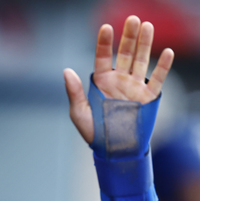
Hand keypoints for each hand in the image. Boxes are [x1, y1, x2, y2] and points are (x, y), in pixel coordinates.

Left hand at [63, 15, 174, 143]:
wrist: (114, 150)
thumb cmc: (94, 132)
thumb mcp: (79, 113)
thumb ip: (74, 92)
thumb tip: (66, 71)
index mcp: (101, 81)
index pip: (102, 56)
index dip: (104, 42)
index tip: (106, 27)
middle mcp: (119, 80)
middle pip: (124, 53)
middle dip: (128, 36)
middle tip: (132, 18)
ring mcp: (135, 87)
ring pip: (141, 60)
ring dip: (145, 43)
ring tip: (147, 26)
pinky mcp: (149, 97)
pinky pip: (157, 79)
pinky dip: (163, 66)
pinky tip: (166, 51)